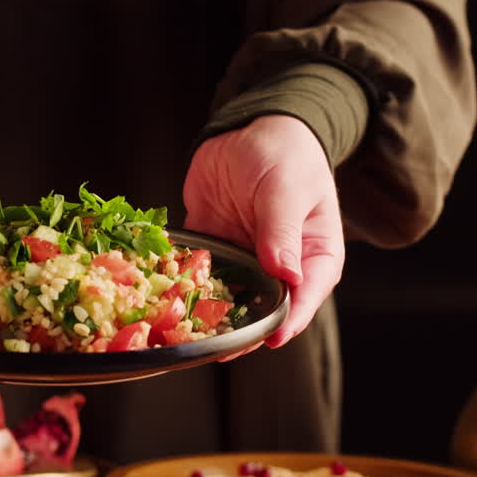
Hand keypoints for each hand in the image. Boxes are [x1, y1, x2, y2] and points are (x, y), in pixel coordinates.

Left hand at [182, 114, 343, 348]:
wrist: (249, 129)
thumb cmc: (285, 154)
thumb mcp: (286, 189)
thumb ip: (282, 232)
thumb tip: (286, 274)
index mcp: (313, 256)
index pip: (305, 298)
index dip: (287, 322)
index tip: (268, 339)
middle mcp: (279, 267)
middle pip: (263, 310)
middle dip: (241, 330)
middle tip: (218, 347)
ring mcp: (244, 261)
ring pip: (227, 299)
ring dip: (207, 315)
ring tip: (187, 333)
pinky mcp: (212, 250)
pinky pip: (196, 275)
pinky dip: (182, 288)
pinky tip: (164, 301)